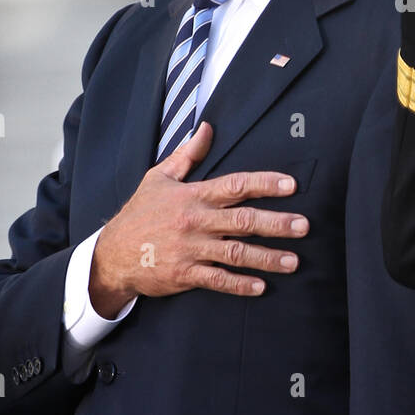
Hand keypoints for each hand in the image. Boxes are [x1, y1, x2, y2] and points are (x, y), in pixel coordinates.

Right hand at [88, 122, 306, 316]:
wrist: (110, 254)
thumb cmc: (140, 213)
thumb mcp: (159, 178)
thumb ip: (188, 155)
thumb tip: (208, 127)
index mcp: (194, 196)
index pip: (235, 185)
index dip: (264, 183)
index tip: (291, 185)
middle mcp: (196, 221)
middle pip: (243, 220)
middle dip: (276, 223)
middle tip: (304, 226)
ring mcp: (191, 249)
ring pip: (236, 253)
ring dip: (267, 257)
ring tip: (294, 261)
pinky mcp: (185, 274)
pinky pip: (217, 280)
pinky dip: (240, 284)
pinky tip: (261, 286)